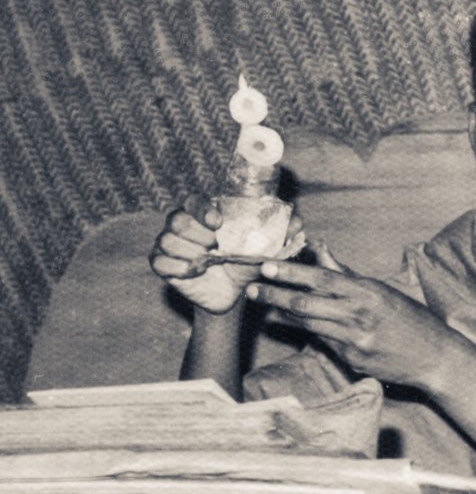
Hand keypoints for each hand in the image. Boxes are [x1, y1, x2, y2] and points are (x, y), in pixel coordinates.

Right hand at [149, 194, 301, 314]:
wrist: (233, 293)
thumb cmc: (247, 263)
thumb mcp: (265, 249)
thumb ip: (280, 235)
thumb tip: (299, 223)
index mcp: (205, 213)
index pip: (192, 200)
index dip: (201, 209)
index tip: (217, 222)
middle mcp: (183, 225)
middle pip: (176, 218)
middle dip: (195, 233)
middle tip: (215, 246)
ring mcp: (170, 244)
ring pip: (166, 240)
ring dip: (189, 253)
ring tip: (207, 262)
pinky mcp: (163, 265)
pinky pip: (158, 261)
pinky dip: (177, 268)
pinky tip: (194, 273)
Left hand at [246, 254, 460, 388]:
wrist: (435, 357)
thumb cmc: (411, 319)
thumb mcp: (384, 291)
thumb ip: (348, 275)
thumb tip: (322, 252)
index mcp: (368, 292)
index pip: (322, 279)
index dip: (291, 273)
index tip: (267, 267)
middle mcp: (360, 315)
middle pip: (307, 304)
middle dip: (275, 296)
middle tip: (252, 290)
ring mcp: (355, 341)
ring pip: (310, 325)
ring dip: (285, 315)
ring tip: (267, 307)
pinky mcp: (353, 360)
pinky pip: (325, 343)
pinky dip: (312, 332)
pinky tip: (300, 325)